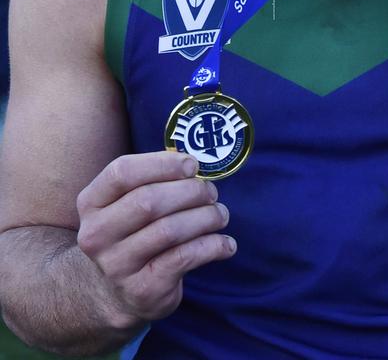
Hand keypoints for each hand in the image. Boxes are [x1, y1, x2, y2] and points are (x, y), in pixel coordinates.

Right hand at [77, 151, 234, 326]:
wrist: (119, 293)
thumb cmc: (133, 232)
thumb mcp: (128, 203)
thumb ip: (154, 180)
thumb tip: (194, 165)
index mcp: (91, 203)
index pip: (122, 172)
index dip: (162, 164)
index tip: (192, 165)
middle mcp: (97, 234)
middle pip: (148, 201)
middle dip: (189, 192)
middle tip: (210, 192)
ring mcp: (116, 265)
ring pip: (169, 230)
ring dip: (205, 217)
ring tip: (220, 214)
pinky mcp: (142, 289)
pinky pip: (183, 258)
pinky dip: (211, 246)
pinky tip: (226, 244)